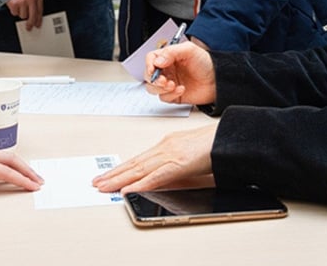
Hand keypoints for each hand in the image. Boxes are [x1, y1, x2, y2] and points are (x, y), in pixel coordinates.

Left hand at [0, 144, 43, 198]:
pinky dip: (12, 161)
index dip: (21, 180)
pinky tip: (10, 165)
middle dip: (28, 171)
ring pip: (7, 156)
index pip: (5, 172)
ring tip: (30, 174)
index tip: (33, 187)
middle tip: (39, 180)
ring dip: (22, 165)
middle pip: (12, 160)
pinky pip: (0, 153)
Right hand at [5, 0, 43, 28]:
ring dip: (21, 13)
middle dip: (31, 23)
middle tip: (29, 27)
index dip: (39, 19)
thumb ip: (35, 0)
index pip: (40, 10)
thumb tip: (36, 16)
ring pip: (23, 16)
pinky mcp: (14, 3)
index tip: (37, 24)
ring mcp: (22, 0)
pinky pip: (15, 13)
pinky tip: (14, 4)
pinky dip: (14, 10)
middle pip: (32, 16)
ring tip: (19, 5)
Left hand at [92, 124, 217, 192]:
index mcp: (167, 144)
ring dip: (119, 179)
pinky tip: (128, 189)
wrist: (228, 137)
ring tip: (104, 187)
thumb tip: (163, 178)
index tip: (109, 175)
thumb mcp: (189, 154)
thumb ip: (175, 164)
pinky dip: (140, 184)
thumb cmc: (214, 145)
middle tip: (97, 183)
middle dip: (114, 174)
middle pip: (134, 163)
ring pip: (139, 169)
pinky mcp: (179, 163)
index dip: (122, 168)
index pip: (139, 159)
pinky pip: (155, 176)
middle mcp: (165, 147)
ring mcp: (170, 154)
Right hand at [145, 41, 216, 104]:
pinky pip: (164, 98)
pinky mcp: (174, 95)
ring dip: (160, 89)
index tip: (153, 69)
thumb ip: (171, 52)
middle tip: (163, 80)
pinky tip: (181, 89)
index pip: (151, 59)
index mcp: (168, 57)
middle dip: (154, 79)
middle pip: (149, 75)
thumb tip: (157, 61)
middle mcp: (167, 70)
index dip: (149, 64)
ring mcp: (170, 83)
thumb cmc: (206, 63)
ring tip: (172, 85)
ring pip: (153, 88)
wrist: (218, 80)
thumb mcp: (189, 50)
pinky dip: (171, 95)